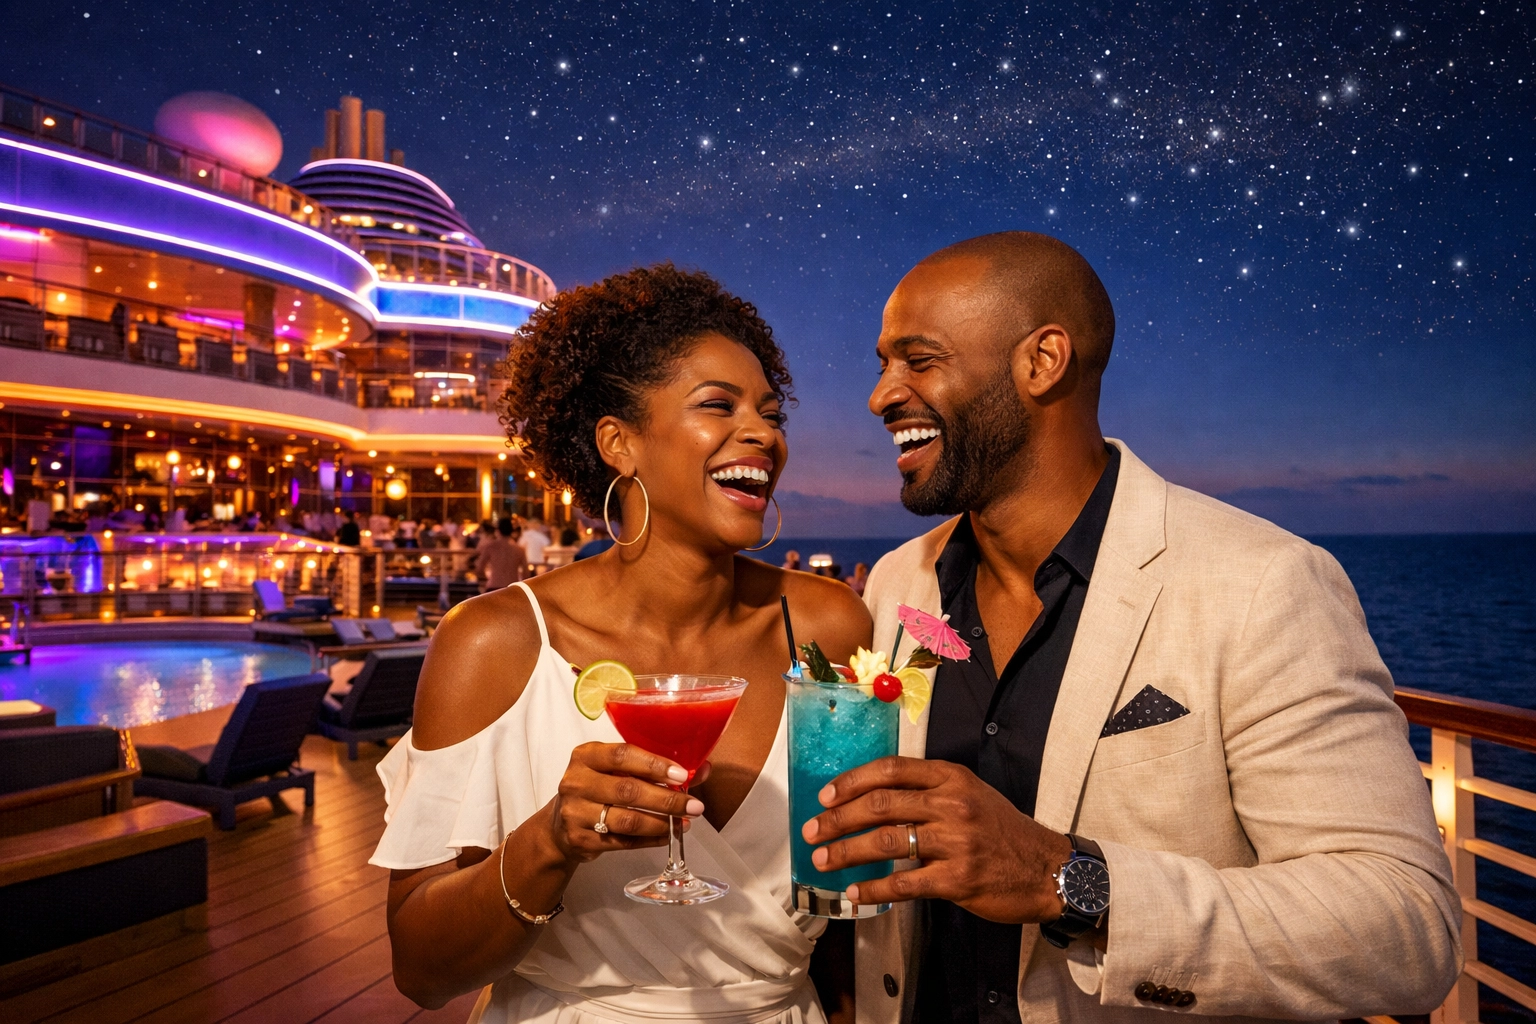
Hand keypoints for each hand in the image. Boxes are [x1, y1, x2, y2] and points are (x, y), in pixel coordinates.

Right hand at [547, 742, 704, 864]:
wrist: (560, 825)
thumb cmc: (598, 789)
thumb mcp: (616, 771)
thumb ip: (655, 768)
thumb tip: (702, 770)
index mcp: (586, 755)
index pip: (622, 755)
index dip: (654, 765)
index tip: (682, 775)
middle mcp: (576, 782)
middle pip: (628, 791)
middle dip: (666, 800)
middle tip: (693, 806)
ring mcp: (575, 813)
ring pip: (627, 820)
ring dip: (661, 823)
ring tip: (684, 822)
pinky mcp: (580, 840)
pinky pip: (623, 842)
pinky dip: (649, 840)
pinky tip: (666, 836)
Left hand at [802, 756, 1071, 922]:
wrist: (1048, 869)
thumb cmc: (1003, 832)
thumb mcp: (970, 795)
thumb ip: (928, 792)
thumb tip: (873, 799)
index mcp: (951, 778)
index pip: (891, 770)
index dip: (852, 781)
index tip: (826, 795)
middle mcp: (952, 804)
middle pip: (881, 804)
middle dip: (838, 818)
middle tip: (813, 830)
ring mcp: (956, 841)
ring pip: (886, 841)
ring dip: (847, 852)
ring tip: (823, 861)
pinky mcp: (958, 878)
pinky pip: (904, 883)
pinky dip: (874, 888)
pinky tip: (855, 893)